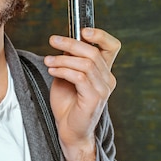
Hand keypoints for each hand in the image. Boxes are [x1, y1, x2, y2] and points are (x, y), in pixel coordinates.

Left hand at [44, 27, 120, 160]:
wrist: (69, 131)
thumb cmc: (68, 105)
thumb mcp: (66, 77)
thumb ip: (69, 61)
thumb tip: (63, 44)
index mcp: (104, 72)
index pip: (112, 46)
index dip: (100, 35)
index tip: (82, 30)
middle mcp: (108, 79)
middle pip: (93, 52)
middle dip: (71, 43)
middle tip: (53, 40)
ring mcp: (103, 89)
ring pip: (86, 63)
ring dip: (63, 58)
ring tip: (48, 60)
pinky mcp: (94, 98)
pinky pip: (80, 77)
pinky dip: (63, 70)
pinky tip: (52, 70)